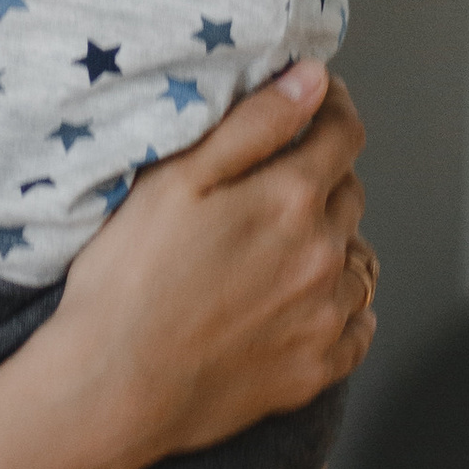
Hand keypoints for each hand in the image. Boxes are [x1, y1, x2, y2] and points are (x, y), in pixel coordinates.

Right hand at [42, 65, 371, 468]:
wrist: (111, 388)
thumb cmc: (128, 279)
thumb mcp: (176, 179)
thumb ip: (254, 123)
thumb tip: (311, 79)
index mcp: (291, 199)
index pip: (343, 133)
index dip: (331, 108)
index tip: (315, 102)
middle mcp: (323, 255)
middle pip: (350, 193)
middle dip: (323, 175)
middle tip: (276, 180)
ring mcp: (325, 317)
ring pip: (357, 258)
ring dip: (334, 242)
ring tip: (283, 246)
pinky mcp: (316, 369)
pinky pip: (358, 325)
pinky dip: (341, 306)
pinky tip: (303, 302)